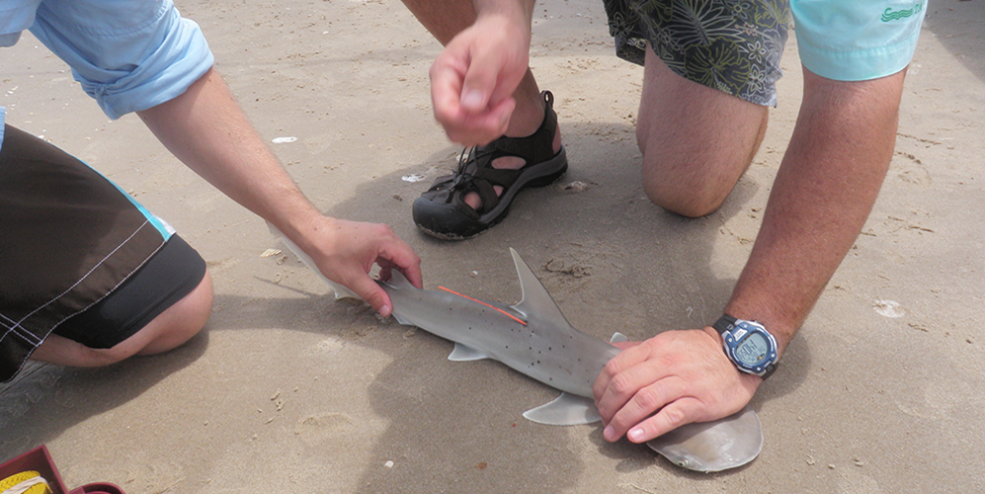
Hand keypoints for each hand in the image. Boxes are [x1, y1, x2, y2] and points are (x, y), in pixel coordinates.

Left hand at [304, 216, 422, 316]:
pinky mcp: (371, 237)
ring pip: (397, 254)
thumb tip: (386, 307)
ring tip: (388, 287)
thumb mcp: (353, 278)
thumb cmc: (329, 248)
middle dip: (407, 276)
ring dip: (396, 271)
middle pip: (407, 257)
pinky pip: (387, 251)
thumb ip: (373, 294)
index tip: (415, 293)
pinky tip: (379, 276)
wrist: (313, 233)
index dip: (415, 279)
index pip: (411, 261)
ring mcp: (378, 234)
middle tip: (403, 293)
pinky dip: (387, 265)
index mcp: (385, 240)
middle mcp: (385, 234)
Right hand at [429, 12, 531, 145]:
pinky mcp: (475, 111)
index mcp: (444, 74)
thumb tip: (470, 106)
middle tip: (504, 109)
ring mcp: (461, 103)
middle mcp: (448, 92)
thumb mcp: (491, 50)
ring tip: (506, 107)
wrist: (506, 33)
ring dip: (488, 130)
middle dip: (481, 127)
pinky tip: (504, 110)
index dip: (464, 120)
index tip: (488, 113)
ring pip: (464, 135)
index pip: (443, 109)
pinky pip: (478, 132)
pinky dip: (494, 129)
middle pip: (453, 127)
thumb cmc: (496, 35)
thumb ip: (480, 77)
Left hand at [593, 328, 760, 442]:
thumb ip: (639, 349)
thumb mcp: (667, 341)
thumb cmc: (701, 352)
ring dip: (623, 419)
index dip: (601, 387)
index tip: (598, 400)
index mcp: (656, 348)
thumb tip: (612, 353)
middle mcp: (667, 363)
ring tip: (613, 432)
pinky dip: (650, 427)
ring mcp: (684, 383)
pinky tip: (636, 435)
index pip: (617, 366)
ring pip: (644, 400)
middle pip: (625, 385)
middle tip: (604, 420)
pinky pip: (670, 415)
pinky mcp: (699, 402)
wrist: (738, 356)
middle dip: (608, 406)